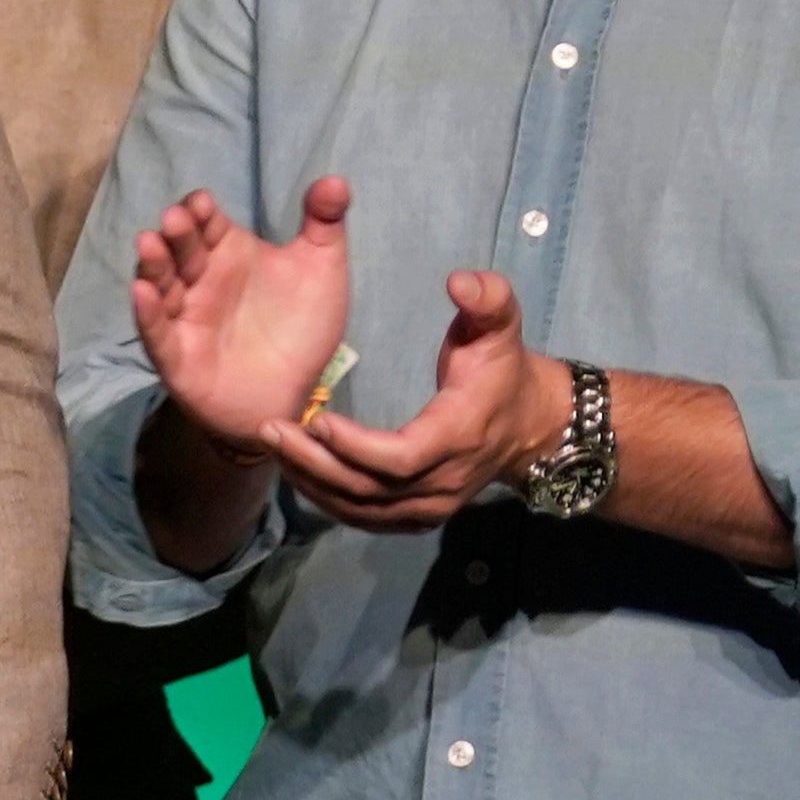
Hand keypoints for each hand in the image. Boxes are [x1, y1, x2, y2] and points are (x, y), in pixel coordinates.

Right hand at [126, 175, 356, 457]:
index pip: (205, 223)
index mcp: (227, 253)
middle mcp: (200, 280)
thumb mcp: (321, 270)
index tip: (204, 204)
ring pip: (160, 285)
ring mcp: (185, 317)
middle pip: (180, 249)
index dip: (200, 211)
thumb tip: (334, 179)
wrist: (294, 396)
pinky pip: (156, 333)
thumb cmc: (301, 328)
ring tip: (149, 243)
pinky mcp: (177, 357)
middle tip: (176, 218)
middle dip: (176, 232)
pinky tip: (142, 293)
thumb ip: (325, 224)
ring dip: (152, 265)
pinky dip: (147, 314)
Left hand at [269, 270, 563, 534]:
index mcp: (459, 435)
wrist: (529, 424)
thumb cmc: (504, 367)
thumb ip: (487, 297)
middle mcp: (444, 482)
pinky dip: (326, 499)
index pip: (402, 458)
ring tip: (273, 445)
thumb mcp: (502, 323)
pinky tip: (295, 471)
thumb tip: (457, 281)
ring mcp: (431, 506)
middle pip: (369, 488)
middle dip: (314, 463)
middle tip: (270, 430)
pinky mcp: (417, 516)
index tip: (317, 420)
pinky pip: (364, 517)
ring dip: (312, 482)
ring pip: (360, 509)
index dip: (356, 446)